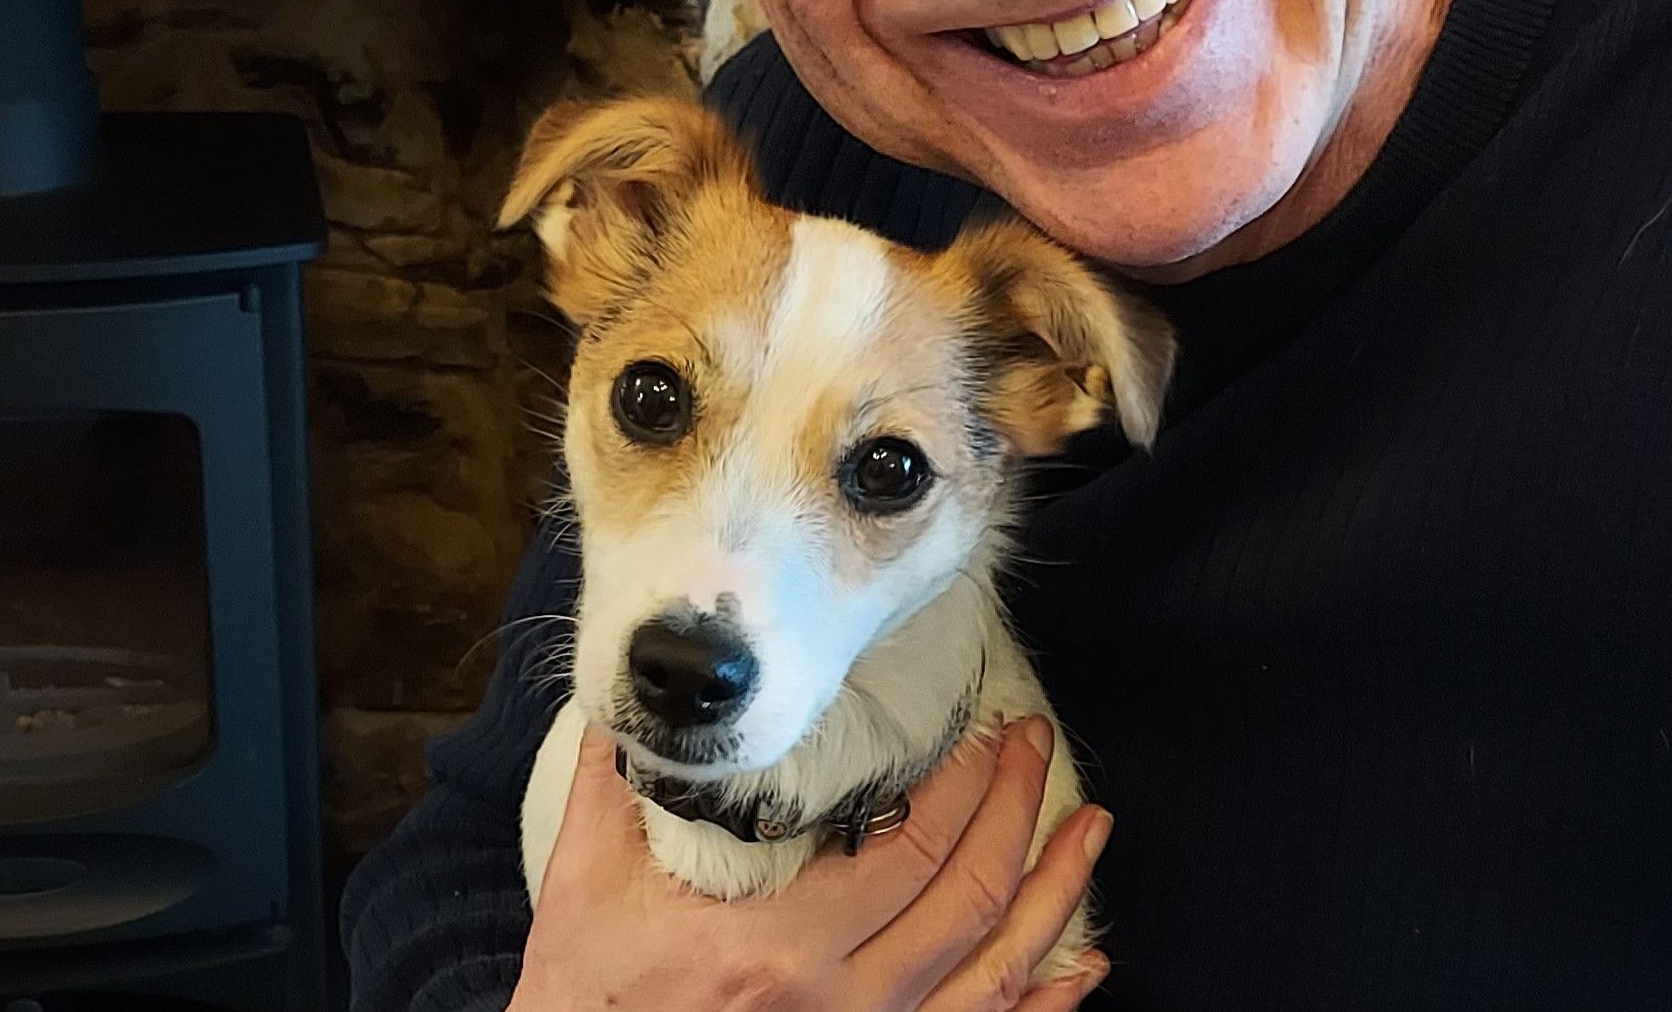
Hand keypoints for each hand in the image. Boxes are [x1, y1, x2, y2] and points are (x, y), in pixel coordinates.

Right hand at [511, 716, 1112, 1010]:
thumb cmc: (579, 1000)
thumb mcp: (585, 885)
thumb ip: (619, 783)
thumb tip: (642, 691)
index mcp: (777, 949)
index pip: (909, 850)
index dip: (964, 785)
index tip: (984, 727)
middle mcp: (838, 1007)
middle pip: (969, 899)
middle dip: (1017, 809)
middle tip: (1035, 741)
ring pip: (996, 977)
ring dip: (1056, 895)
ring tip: (1092, 829)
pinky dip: (1047, 1005)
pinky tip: (1086, 963)